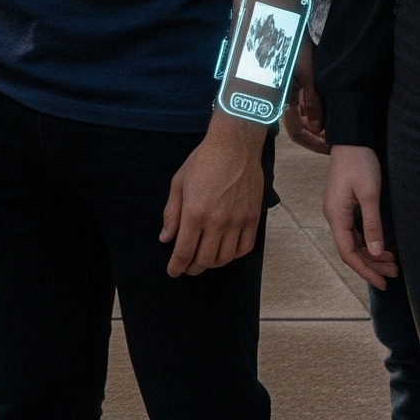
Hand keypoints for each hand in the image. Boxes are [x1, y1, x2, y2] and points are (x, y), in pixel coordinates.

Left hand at [160, 114, 266, 275]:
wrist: (234, 148)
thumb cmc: (202, 162)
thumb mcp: (178, 183)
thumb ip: (171, 213)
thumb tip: (166, 238)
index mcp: (195, 213)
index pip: (184, 251)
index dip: (177, 266)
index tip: (172, 272)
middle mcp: (217, 222)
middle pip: (205, 259)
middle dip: (193, 268)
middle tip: (186, 267)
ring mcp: (238, 223)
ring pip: (225, 258)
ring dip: (212, 264)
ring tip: (203, 261)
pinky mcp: (253, 220)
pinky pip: (244, 249)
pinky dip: (233, 256)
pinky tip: (225, 252)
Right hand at [284, 38, 327, 154]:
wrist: (284, 25)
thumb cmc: (294, 48)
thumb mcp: (308, 75)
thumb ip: (312, 102)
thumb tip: (317, 129)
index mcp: (285, 99)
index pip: (298, 133)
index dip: (314, 143)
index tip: (330, 147)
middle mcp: (284, 98)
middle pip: (299, 129)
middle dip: (317, 138)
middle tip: (334, 142)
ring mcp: (288, 91)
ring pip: (302, 118)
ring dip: (317, 126)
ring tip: (334, 129)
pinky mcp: (293, 84)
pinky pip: (302, 106)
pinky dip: (314, 114)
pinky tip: (325, 114)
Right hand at [323, 142, 399, 289]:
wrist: (352, 140)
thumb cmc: (360, 164)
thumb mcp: (369, 195)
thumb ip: (372, 225)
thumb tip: (375, 252)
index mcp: (336, 215)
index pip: (348, 252)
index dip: (365, 270)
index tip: (382, 284)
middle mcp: (333, 215)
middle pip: (350, 249)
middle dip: (372, 264)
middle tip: (395, 273)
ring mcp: (338, 211)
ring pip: (353, 242)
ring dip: (371, 254)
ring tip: (393, 264)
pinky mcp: (344, 206)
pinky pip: (354, 232)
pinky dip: (368, 243)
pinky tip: (382, 247)